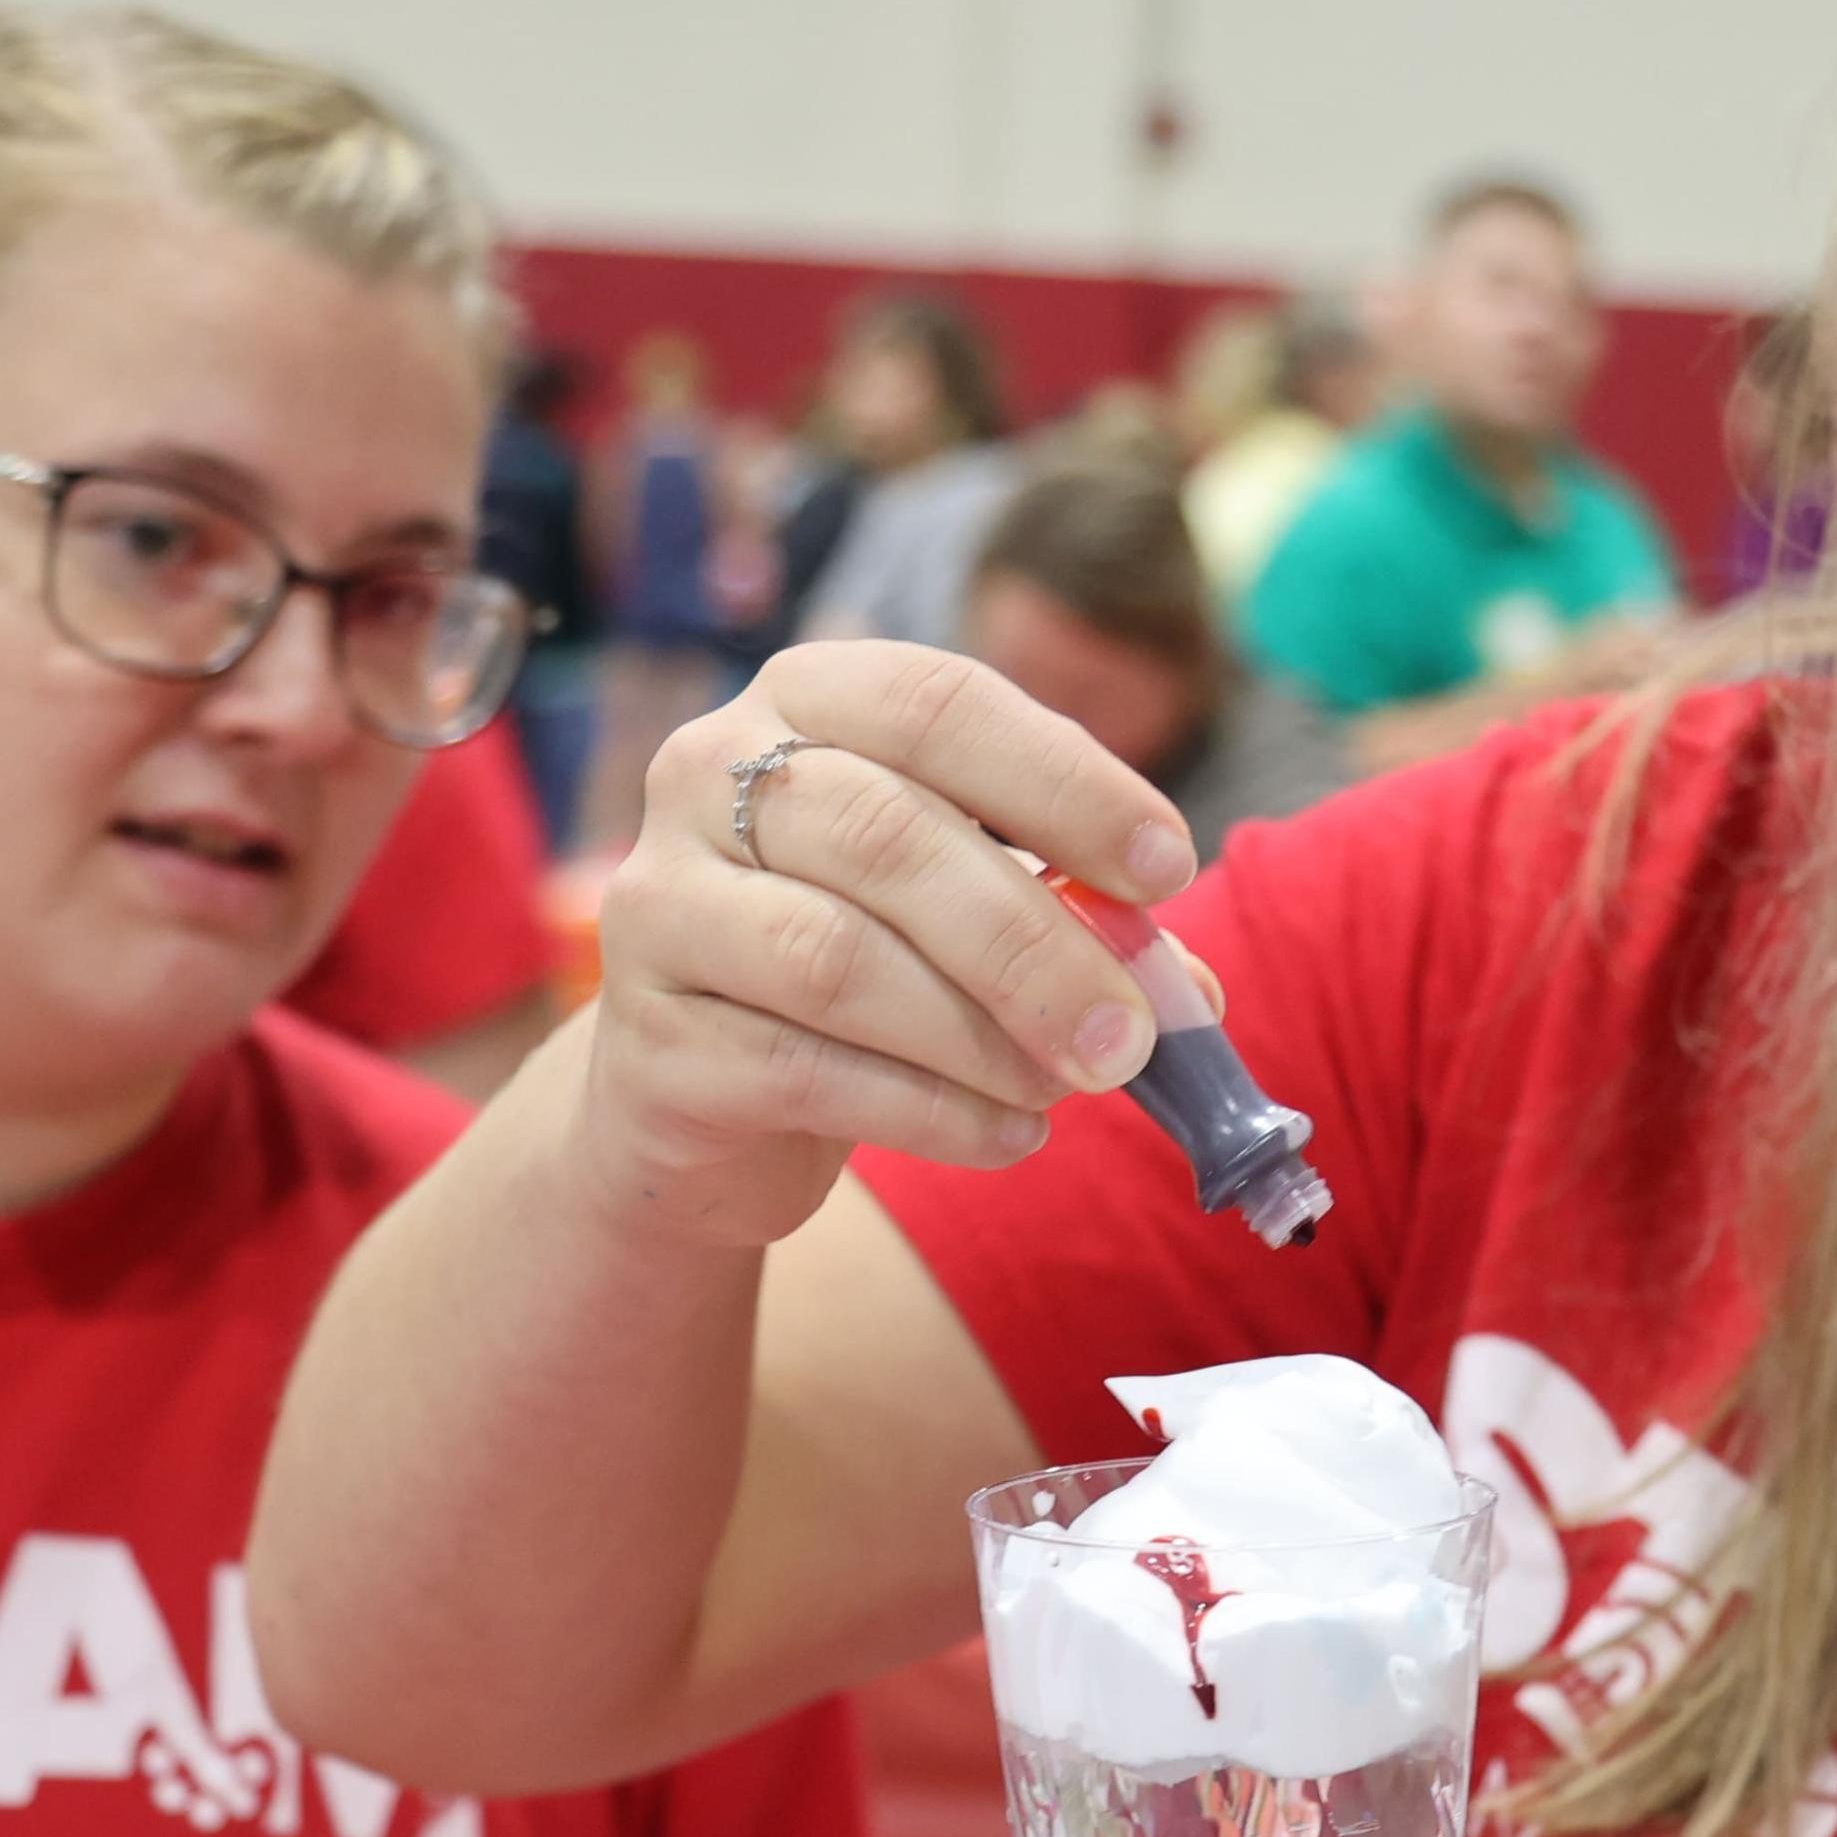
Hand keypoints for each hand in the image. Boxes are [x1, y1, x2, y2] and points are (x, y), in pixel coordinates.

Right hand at [575, 641, 1200, 1251]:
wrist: (701, 1099)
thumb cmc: (863, 969)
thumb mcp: (965, 911)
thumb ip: (1071, 921)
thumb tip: (1186, 993)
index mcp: (804, 700)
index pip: (938, 705)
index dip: (1065, 784)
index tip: (1168, 870)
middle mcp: (705, 775)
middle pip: (887, 838)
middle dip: (1033, 943)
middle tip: (1131, 1036)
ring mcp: (659, 905)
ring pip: (838, 961)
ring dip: (981, 1036)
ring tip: (1068, 1087)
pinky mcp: (649, 1041)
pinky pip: (802, 1072)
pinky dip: (931, 1113)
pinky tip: (1007, 1137)